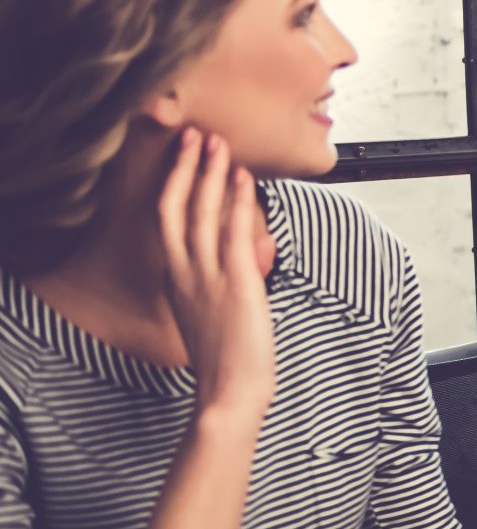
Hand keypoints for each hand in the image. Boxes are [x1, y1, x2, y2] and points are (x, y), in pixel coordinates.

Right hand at [158, 129, 276, 427]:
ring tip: (217, 144)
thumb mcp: (219, 312)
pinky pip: (231, 232)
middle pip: (174, 208)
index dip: (174, 187)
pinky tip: (242, 178)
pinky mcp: (235, 283)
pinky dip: (235, 201)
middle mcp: (184, 274)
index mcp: (176, 281)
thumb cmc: (228, 359)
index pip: (168, 223)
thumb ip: (232, 277)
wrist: (230, 392)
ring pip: (200, 213)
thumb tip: (254, 250)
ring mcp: (206, 277)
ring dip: (209, 174)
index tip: (184, 161)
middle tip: (194, 136)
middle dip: (183, 169)